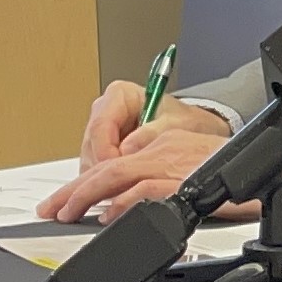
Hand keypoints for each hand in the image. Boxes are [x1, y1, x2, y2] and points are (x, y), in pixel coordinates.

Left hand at [37, 130, 278, 224]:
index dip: (81, 183)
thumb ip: (161, 180)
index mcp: (164, 144)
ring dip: (86, 194)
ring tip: (67, 212)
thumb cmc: (243, 172)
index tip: (62, 202)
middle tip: (50, 210)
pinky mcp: (187, 178)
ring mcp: (174, 162)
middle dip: (72, 190)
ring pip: (117, 174)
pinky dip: (122, 202)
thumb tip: (126, 203)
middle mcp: (164, 148)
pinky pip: (146, 189)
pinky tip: (107, 215)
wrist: (280, 169)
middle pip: (105, 166)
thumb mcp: (194, 170)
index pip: (111, 161)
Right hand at [78, 81, 227, 171]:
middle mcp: (105, 110)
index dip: (106, 151)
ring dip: (105, 175)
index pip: (101, 125)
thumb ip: (153, 133)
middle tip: (123, 185)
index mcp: (120, 94)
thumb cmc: (184, 120)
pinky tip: (124, 187)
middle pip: (91, 143)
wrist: (192, 128)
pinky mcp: (101, 147)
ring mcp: (100, 129)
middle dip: (105, 167)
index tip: (119, 169)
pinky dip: (107, 179)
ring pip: (90, 157)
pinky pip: (94, 166)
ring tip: (128, 186)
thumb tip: (128, 148)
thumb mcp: (176, 124)